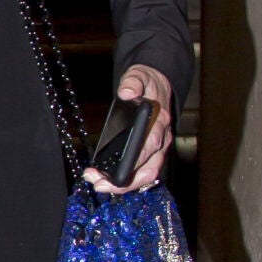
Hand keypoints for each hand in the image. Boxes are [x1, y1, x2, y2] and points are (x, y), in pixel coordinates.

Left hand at [84, 64, 173, 194]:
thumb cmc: (147, 83)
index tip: (117, 171)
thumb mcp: (139, 76)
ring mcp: (158, 148)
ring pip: (146, 174)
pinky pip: (142, 170)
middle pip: (149, 169)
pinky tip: (108, 180)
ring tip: (99, 184)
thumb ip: (133, 82)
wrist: (158, 84)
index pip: (151, 145)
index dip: (135, 161)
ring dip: (125, 184)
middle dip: (126, 182)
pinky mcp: (152, 152)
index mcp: (160, 122)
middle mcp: (162, 138)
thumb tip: (127, 92)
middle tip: (100, 185)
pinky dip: (128, 179)